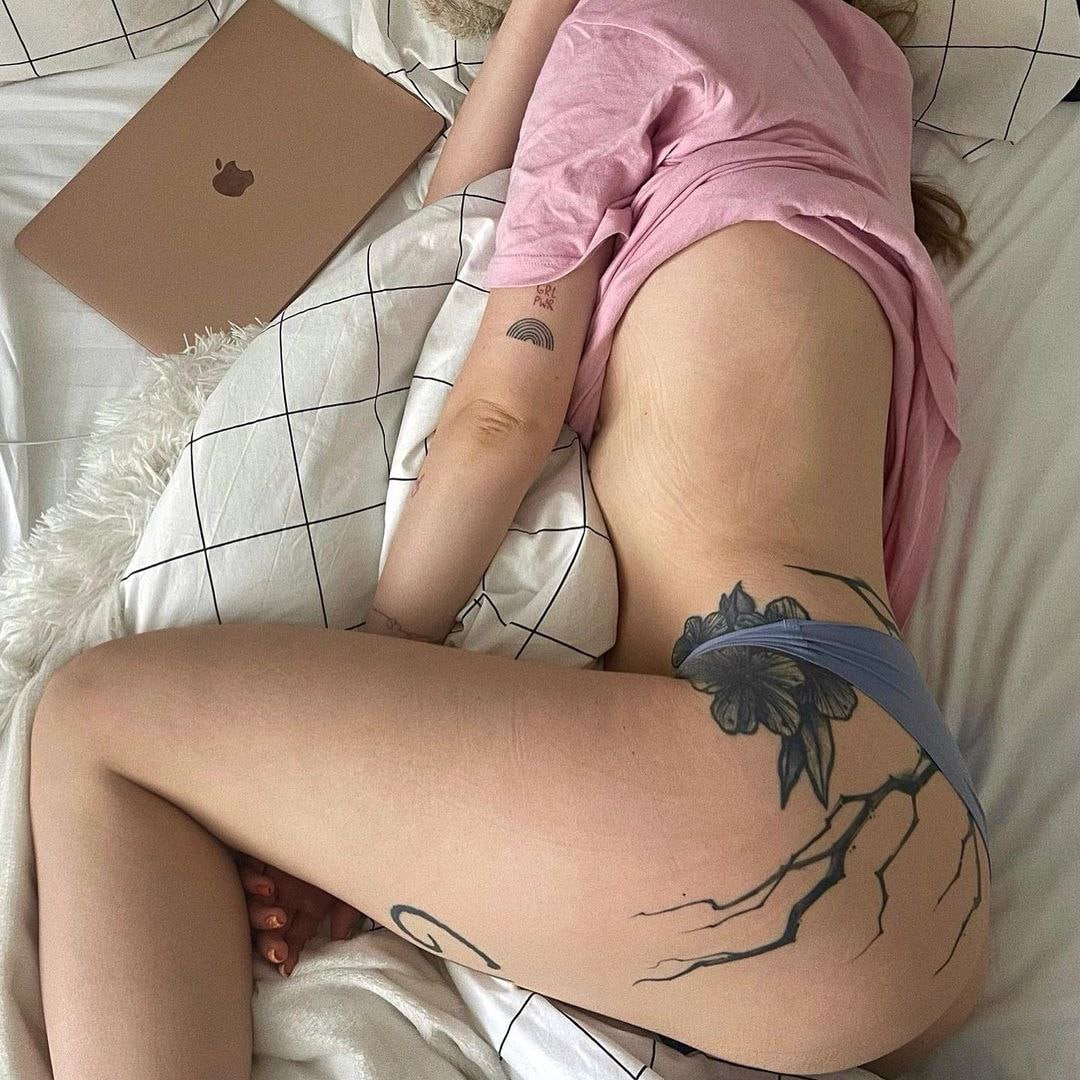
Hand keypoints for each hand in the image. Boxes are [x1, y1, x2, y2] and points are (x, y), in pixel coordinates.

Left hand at [235, 852, 365, 975]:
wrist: (347, 803)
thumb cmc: (356, 845)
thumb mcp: (355, 884)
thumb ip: (350, 910)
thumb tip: (339, 937)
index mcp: (309, 903)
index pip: (292, 936)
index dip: (287, 953)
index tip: (286, 967)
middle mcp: (288, 890)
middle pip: (268, 926)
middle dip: (269, 942)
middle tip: (279, 949)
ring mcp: (273, 870)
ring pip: (253, 903)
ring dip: (261, 917)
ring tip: (277, 917)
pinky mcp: (262, 848)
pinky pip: (245, 869)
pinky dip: (251, 882)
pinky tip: (266, 887)